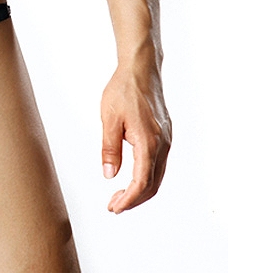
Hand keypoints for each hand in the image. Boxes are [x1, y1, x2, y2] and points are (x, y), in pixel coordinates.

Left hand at [100, 62, 170, 212]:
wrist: (141, 68)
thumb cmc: (123, 89)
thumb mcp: (109, 118)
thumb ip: (109, 149)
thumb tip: (109, 175)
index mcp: (148, 143)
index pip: (141, 183)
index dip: (128, 200)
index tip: (114, 207)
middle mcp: (162, 145)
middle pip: (152, 184)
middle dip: (134, 199)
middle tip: (114, 204)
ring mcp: (166, 139)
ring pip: (157, 175)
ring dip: (140, 189)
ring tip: (120, 194)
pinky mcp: (165, 134)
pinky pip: (159, 163)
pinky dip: (147, 176)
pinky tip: (133, 175)